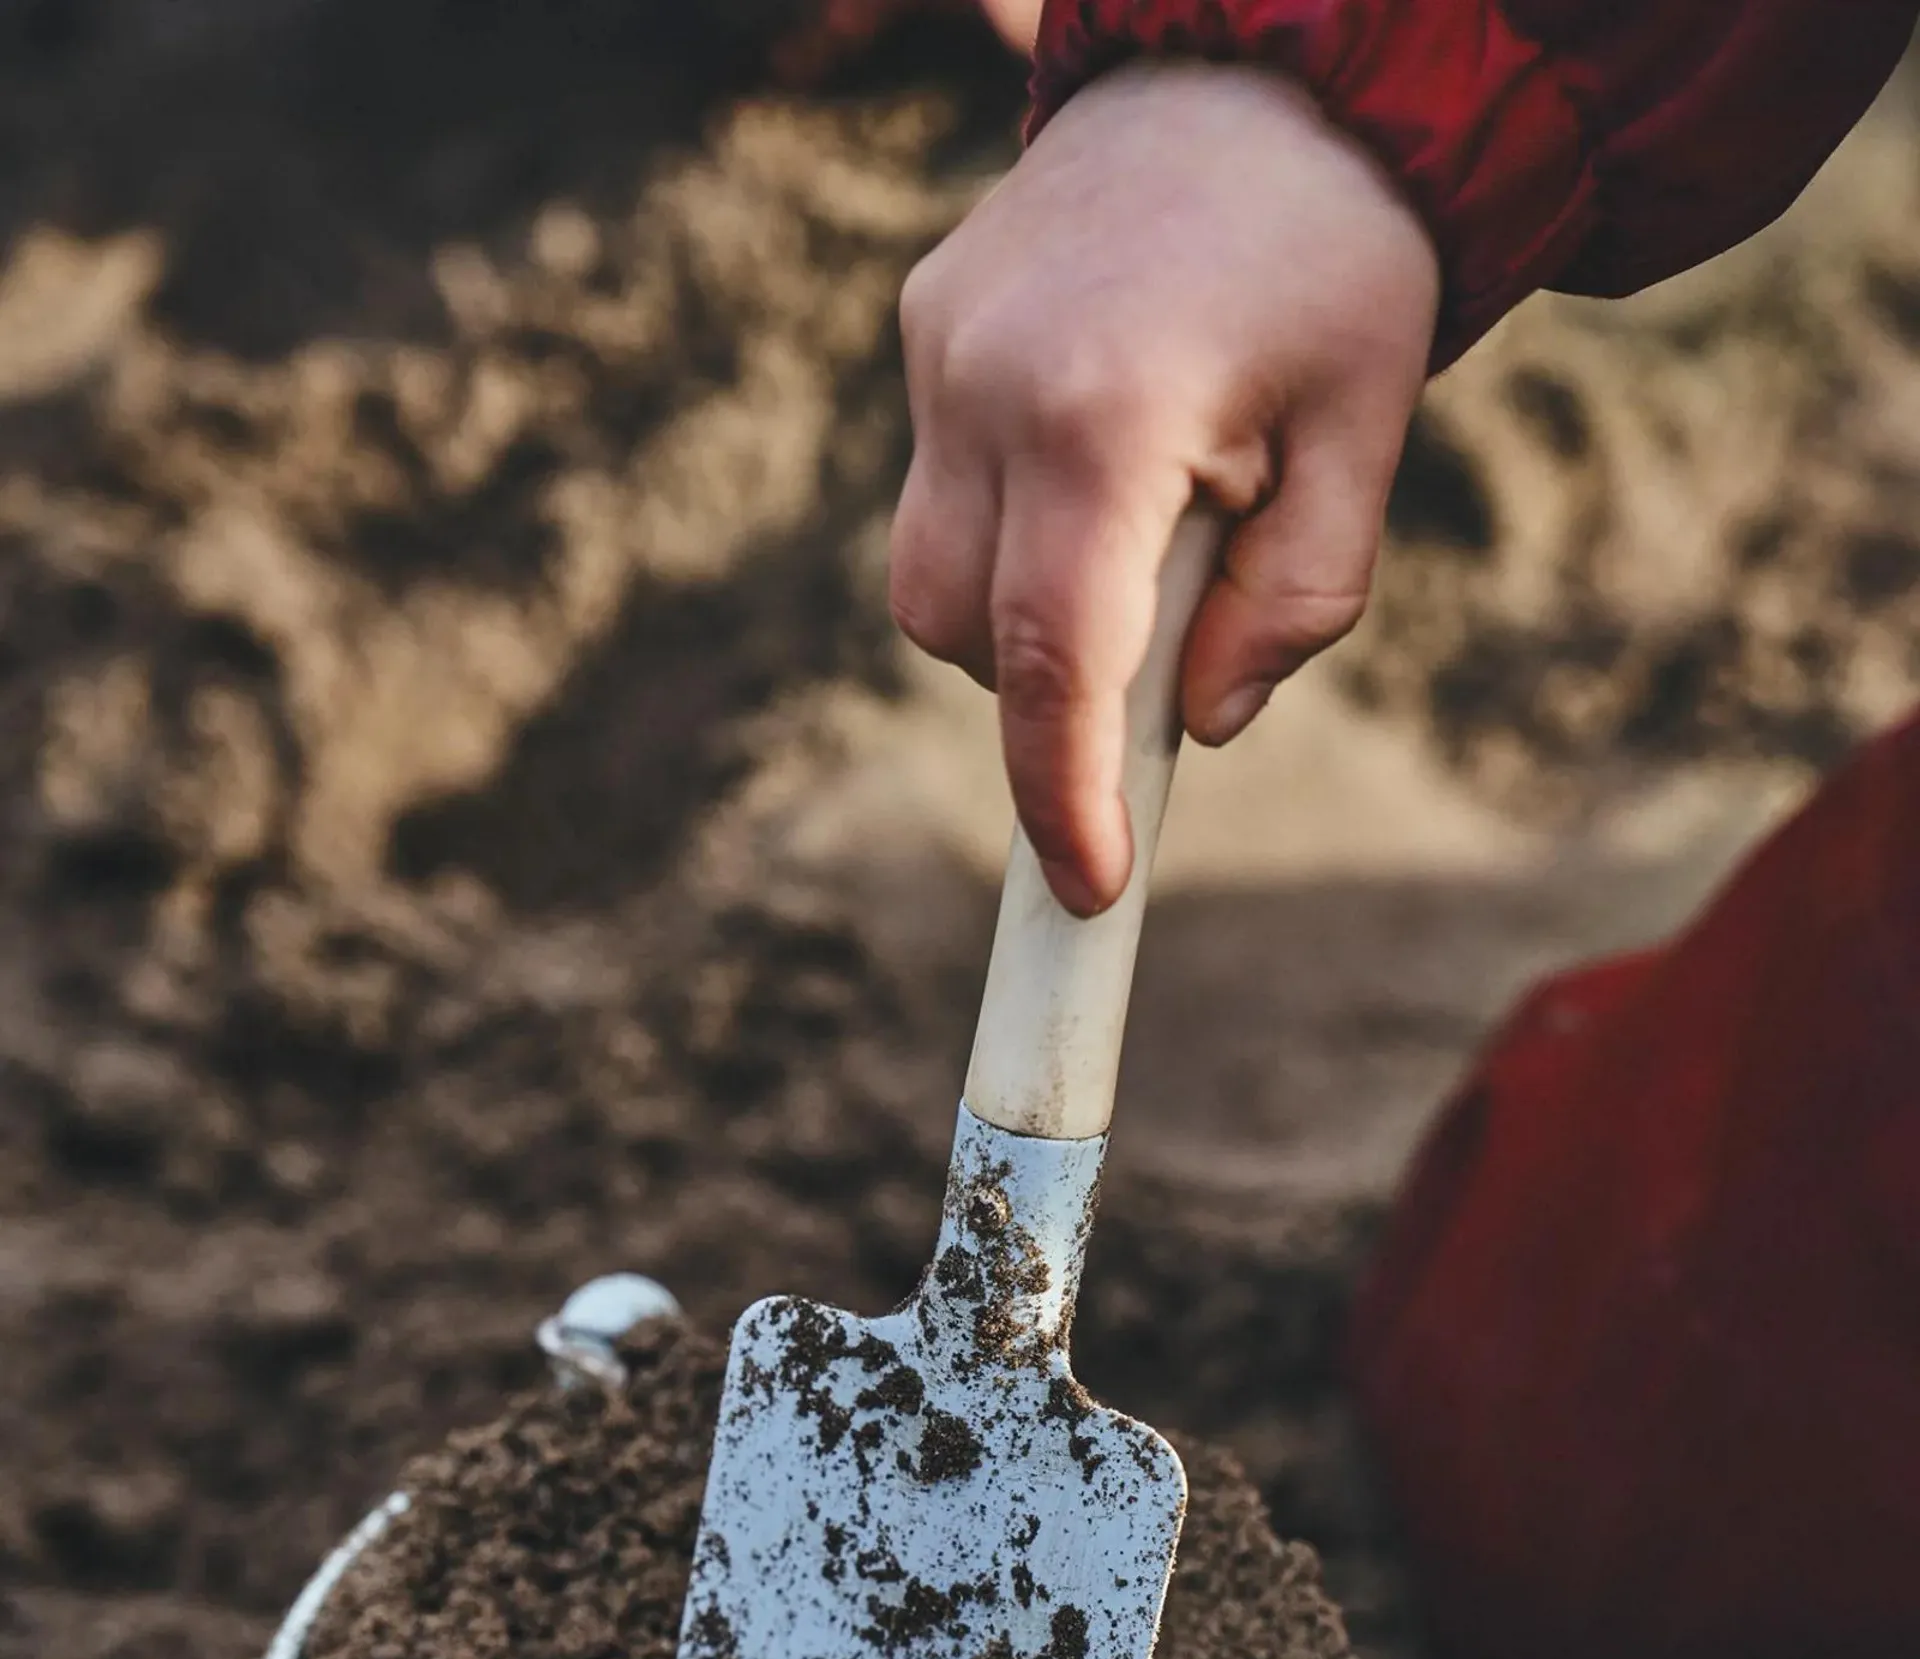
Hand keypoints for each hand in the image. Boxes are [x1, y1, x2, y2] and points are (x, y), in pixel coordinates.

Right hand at [890, 59, 1438, 913]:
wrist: (1261, 65)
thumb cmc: (1338, 257)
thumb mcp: (1365, 437)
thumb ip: (1293, 605)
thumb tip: (1200, 723)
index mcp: (1108, 414)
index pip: (1053, 660)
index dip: (1061, 795)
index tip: (1090, 886)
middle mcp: (990, 380)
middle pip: (965, 634)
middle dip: (1048, 690)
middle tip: (1168, 632)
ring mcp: (941, 348)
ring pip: (928, 577)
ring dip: (1014, 616)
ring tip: (1136, 534)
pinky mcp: (926, 324)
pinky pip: (937, 487)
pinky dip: (1005, 524)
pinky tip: (1097, 452)